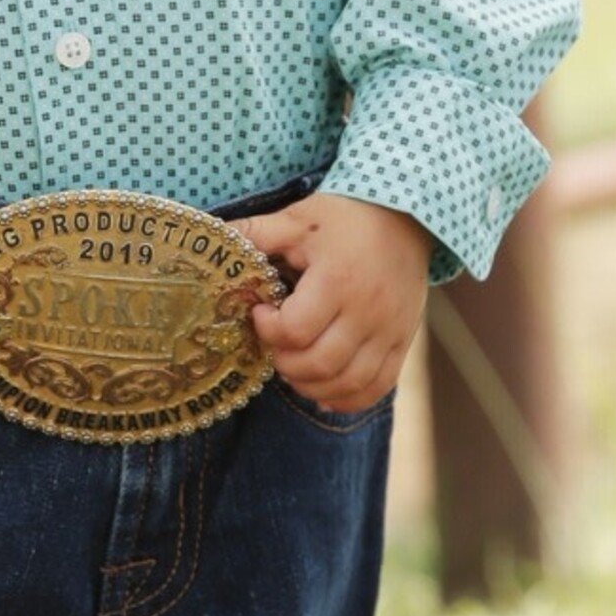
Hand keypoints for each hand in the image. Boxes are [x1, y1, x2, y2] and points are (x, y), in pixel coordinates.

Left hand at [233, 192, 430, 413]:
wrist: (406, 216)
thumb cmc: (345, 217)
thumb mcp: (297, 219)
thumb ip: (255, 232)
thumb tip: (210, 237)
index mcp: (338, 280)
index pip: (296, 329)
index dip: (268, 330)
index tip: (260, 313)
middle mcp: (367, 311)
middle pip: (320, 364)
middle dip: (285, 364)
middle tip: (274, 345)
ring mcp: (388, 330)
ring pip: (348, 383)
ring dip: (311, 386)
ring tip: (293, 367)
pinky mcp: (402, 341)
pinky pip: (378, 386)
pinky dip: (349, 398)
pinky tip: (325, 391)